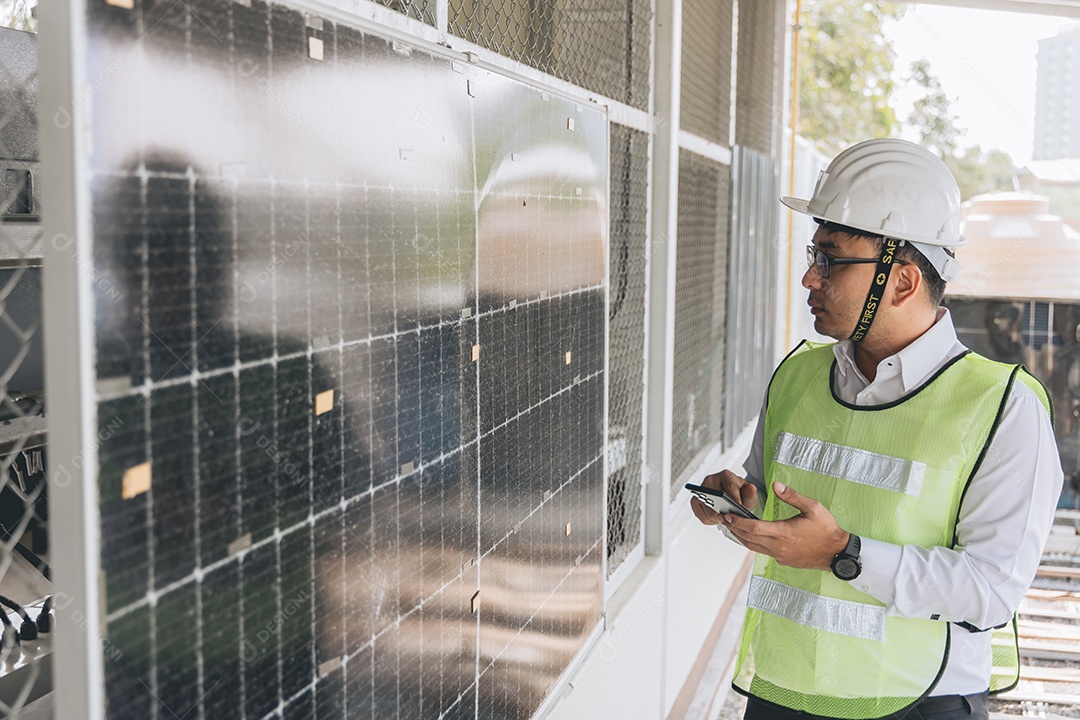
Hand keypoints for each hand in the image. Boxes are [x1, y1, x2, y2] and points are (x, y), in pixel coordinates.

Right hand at [690, 469, 757, 525]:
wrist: (731, 497)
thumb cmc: (739, 495)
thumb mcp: (749, 495)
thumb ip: (750, 493)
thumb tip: (751, 488)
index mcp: (725, 475)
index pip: (730, 486)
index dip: (735, 499)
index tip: (739, 507)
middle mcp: (711, 480)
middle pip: (716, 499)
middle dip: (725, 512)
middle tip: (732, 517)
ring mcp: (701, 491)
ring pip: (708, 510)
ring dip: (718, 518)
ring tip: (726, 517)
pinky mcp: (695, 501)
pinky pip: (701, 516)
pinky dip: (710, 521)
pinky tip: (717, 518)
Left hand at [721, 481, 848, 570]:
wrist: (838, 553)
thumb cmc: (827, 530)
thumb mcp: (813, 508)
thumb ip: (792, 496)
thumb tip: (776, 485)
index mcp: (784, 533)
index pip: (753, 528)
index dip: (737, 522)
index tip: (727, 515)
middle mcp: (778, 547)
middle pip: (748, 538)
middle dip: (734, 528)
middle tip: (722, 519)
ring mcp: (780, 555)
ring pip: (753, 547)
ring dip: (741, 537)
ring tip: (731, 526)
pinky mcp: (783, 560)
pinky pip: (762, 551)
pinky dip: (752, 543)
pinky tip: (750, 535)